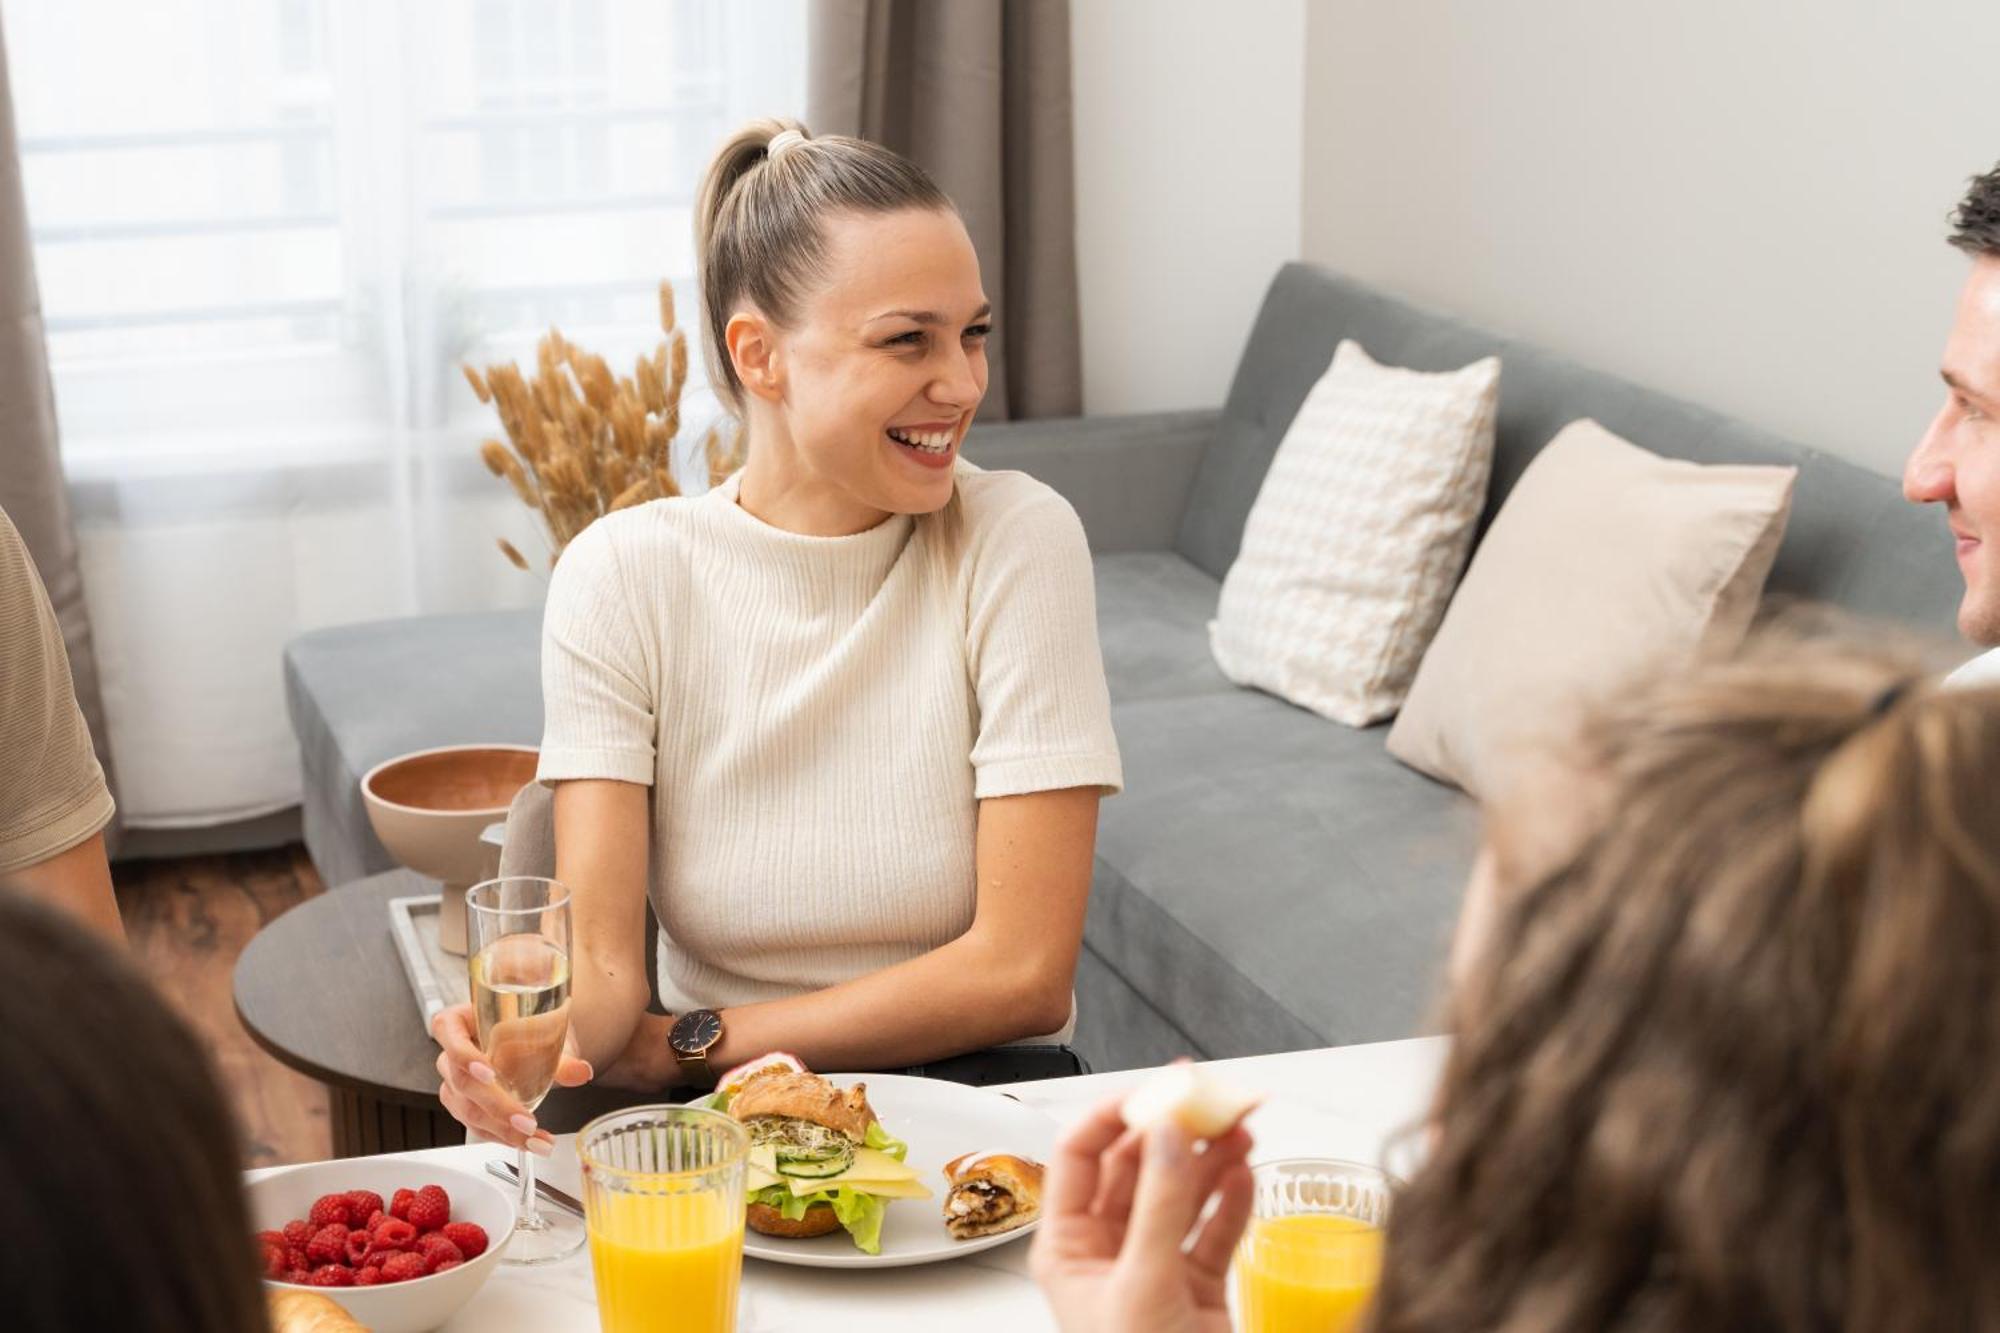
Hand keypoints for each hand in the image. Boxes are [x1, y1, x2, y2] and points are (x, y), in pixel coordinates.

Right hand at [431, 1002, 592, 1152]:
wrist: (536, 1038)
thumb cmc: (531, 1027)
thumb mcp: (546, 1031)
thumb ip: (562, 1053)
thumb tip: (581, 1072)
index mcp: (461, 1020)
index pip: (446, 1030)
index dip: (464, 1054)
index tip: (489, 1073)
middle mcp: (451, 1052)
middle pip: (461, 1081)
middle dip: (495, 1105)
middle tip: (526, 1120)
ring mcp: (455, 1081)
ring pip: (466, 1109)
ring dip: (500, 1129)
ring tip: (534, 1138)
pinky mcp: (465, 1105)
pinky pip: (476, 1125)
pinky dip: (502, 1136)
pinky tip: (528, 1142)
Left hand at [1029, 1094, 1255, 1332]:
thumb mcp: (1141, 1284)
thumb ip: (1160, 1206)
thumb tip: (1169, 1135)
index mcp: (1068, 1246)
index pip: (1080, 1155)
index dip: (1114, 1115)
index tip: (1156, 1090)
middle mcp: (1107, 1249)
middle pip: (1136, 1166)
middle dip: (1174, 1132)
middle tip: (1208, 1104)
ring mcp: (1154, 1264)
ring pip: (1180, 1193)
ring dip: (1210, 1161)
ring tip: (1238, 1132)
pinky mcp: (1195, 1282)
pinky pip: (1213, 1228)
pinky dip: (1230, 1202)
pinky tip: (1243, 1176)